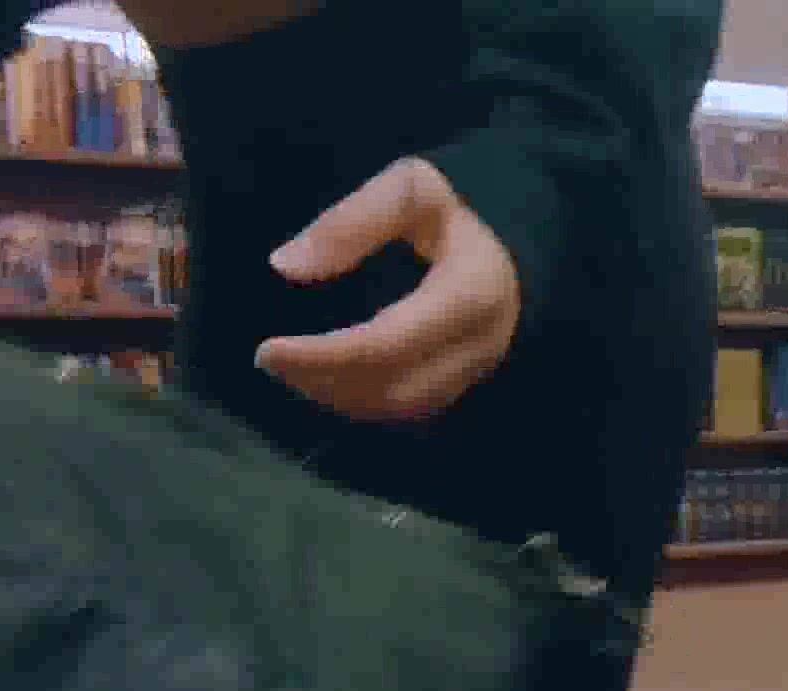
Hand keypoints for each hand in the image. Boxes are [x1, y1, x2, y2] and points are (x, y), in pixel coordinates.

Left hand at [254, 157, 520, 421]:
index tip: (267, 349)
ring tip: (291, 370)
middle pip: (393, 388)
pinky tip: (328, 377)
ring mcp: (477, 368)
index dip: (322, 355)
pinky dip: (363, 399)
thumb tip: (284, 265)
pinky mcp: (468, 378)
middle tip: (270, 360)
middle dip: (324, 382)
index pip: (385, 345)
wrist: (520, 231)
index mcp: (468, 295)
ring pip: (401, 406)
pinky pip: (412, 406)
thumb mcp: (410, 187)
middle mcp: (478, 345)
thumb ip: (351, 222)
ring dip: (340, 397)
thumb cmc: (462, 202)